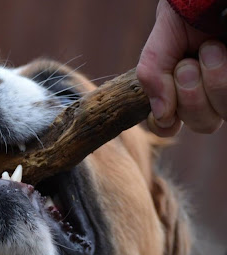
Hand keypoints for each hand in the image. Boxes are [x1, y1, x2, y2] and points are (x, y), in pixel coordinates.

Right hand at [137, 0, 226, 135]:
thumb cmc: (188, 12)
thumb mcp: (162, 41)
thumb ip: (152, 75)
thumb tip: (160, 115)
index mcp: (181, 88)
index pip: (169, 125)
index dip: (165, 124)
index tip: (165, 113)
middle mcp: (210, 92)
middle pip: (203, 124)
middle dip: (190, 96)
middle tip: (188, 65)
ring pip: (225, 112)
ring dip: (214, 82)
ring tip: (211, 49)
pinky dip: (226, 76)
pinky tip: (225, 52)